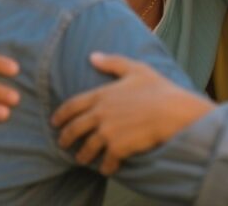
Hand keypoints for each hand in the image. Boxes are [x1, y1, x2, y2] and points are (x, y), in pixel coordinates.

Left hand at [51, 53, 213, 174]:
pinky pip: (105, 162)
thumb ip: (113, 62)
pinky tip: (106, 169)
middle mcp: (100, 114)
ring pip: (86, 148)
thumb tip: (93, 56)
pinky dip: (104, 167)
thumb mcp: (136, 69)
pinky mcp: (117, 148)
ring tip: (82, 159)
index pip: (72, 105)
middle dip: (65, 138)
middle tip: (62, 144)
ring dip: (82, 155)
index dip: (60, 115)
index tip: (55, 122)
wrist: (173, 111)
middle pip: (74, 129)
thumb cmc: (158, 89)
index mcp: (101, 95)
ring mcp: (107, 132)